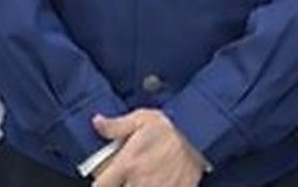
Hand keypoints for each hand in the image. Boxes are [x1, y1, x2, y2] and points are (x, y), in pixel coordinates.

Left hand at [89, 110, 204, 186]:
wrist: (201, 135)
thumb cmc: (170, 127)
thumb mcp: (141, 119)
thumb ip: (116, 126)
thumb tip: (96, 122)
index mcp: (128, 163)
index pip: (100, 185)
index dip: (100, 183)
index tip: (104, 179)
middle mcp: (139, 181)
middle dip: (120, 186)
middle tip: (127, 177)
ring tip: (141, 180)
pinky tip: (159, 182)